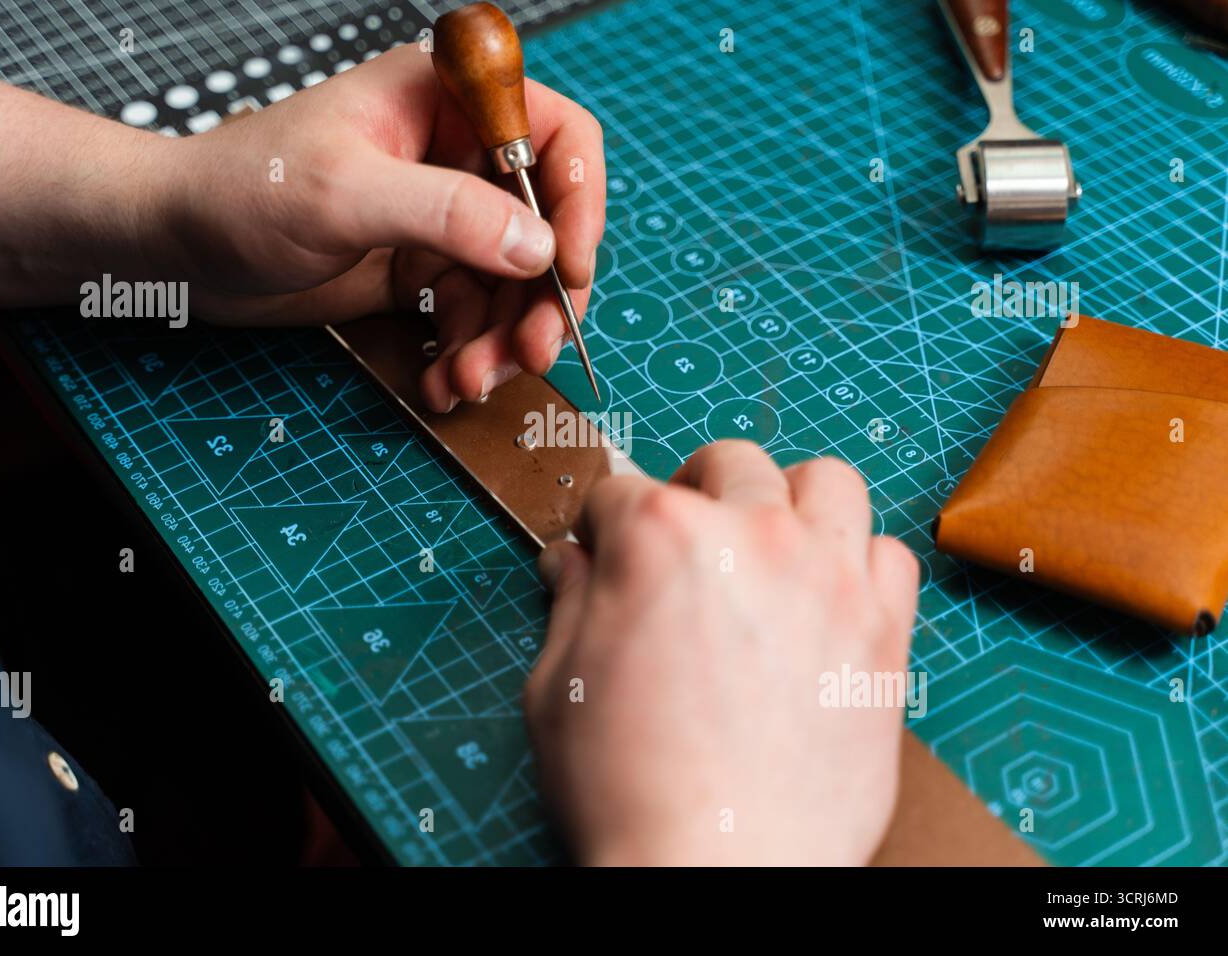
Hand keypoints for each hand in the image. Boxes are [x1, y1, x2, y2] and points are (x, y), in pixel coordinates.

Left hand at [148, 43, 605, 410]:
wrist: (174, 246)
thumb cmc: (240, 189)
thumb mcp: (344, 195)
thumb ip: (447, 214)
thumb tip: (539, 247)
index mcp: (445, 103)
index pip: (554, 136)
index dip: (579, 202)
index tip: (572, 269)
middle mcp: (454, 156)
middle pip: (545, 224)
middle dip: (541, 297)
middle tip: (532, 353)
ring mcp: (439, 217)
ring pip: (512, 282)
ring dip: (504, 339)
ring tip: (470, 380)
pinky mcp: (418, 268)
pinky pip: (471, 314)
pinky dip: (468, 352)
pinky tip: (446, 382)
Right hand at [526, 443, 918, 865]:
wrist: (719, 868)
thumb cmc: (629, 790)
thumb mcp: (558, 687)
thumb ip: (571, 604)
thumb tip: (573, 563)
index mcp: (660, 537)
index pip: (622, 491)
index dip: (604, 526)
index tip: (605, 554)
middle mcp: (753, 536)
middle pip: (730, 463)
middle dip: (694, 488)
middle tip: (684, 540)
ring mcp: (829, 578)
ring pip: (828, 482)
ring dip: (789, 502)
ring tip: (768, 547)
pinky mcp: (884, 631)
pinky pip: (890, 556)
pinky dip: (859, 563)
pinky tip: (826, 599)